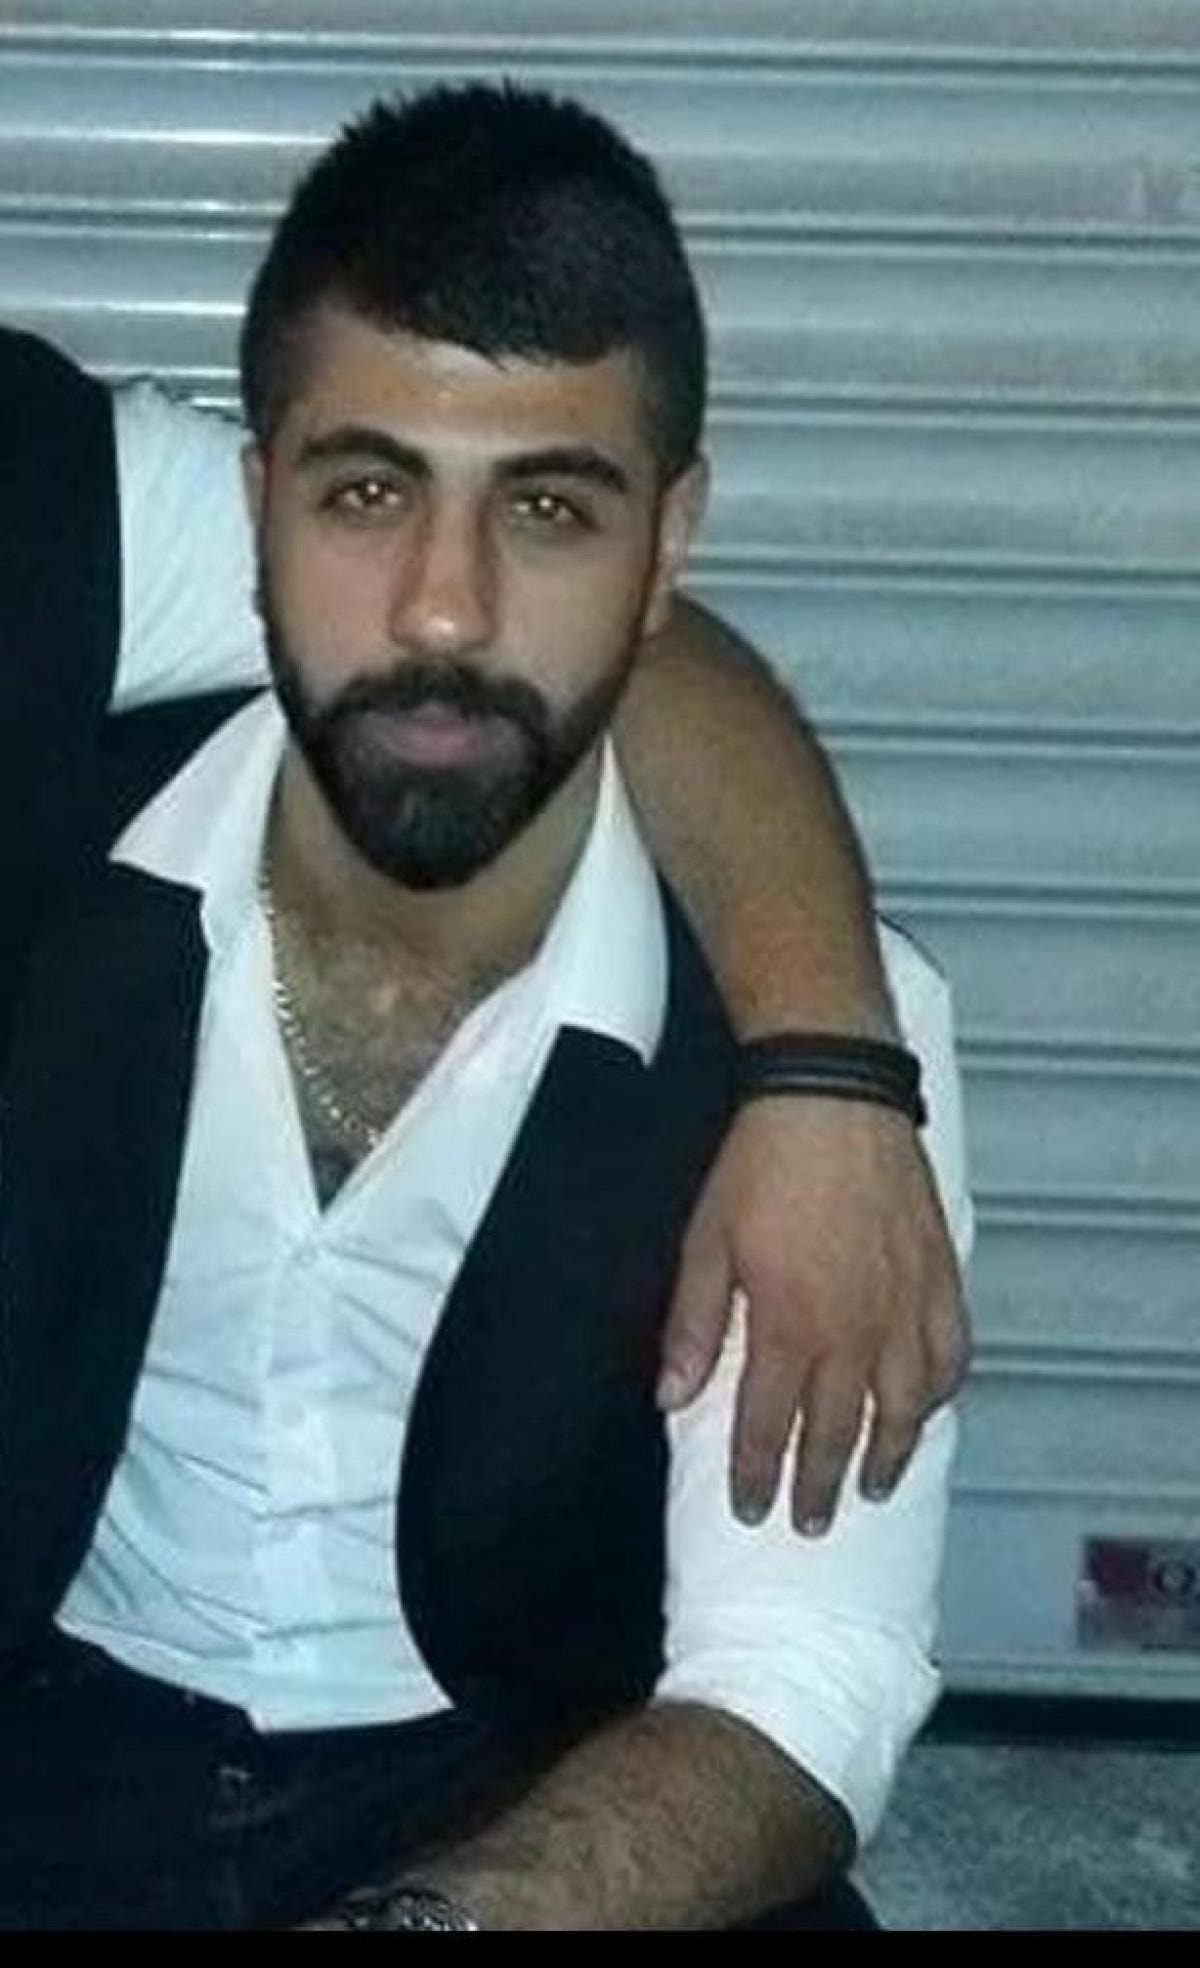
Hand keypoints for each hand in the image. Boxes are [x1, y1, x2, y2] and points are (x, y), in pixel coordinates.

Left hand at [657, 1098, 966, 1532]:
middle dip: (819, 1485)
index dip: (756, 1474)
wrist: (834, 1096)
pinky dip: (939, 1392)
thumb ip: (694, 1325)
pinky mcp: (941, 1279)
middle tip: (811, 1523)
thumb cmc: (762, 1163)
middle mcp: (854, 1331)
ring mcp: (906, 1308)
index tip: (750, 1508)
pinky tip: (927, 1407)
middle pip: (837, 1432)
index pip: (767, 1425)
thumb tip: (672, 1397)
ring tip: (872, 1486)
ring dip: (887, 1455)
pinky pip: (949, 1356)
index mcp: (790, 1326)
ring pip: (904, 1408)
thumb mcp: (706, 1240)